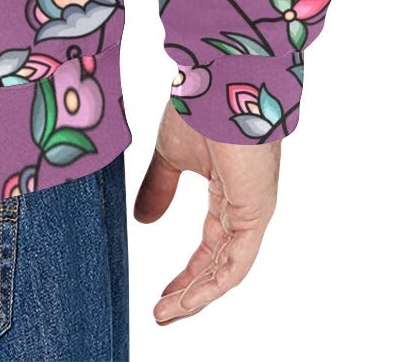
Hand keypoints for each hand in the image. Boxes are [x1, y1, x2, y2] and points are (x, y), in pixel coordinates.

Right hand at [133, 99, 279, 323]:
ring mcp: (251, 211)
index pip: (208, 245)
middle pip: (217, 263)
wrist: (217, 83)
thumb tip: (143, 221)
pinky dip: (212, 284)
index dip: (186, 273)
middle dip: (189, 291)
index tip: (160, 294)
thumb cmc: (199, 108)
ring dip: (197, 295)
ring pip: (226, 269)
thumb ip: (159, 189)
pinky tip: (189, 299)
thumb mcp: (170, 156)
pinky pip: (236, 262)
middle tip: (161, 313)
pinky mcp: (254, 212)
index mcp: (227, 193)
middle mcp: (243, 207)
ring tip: (167, 313)